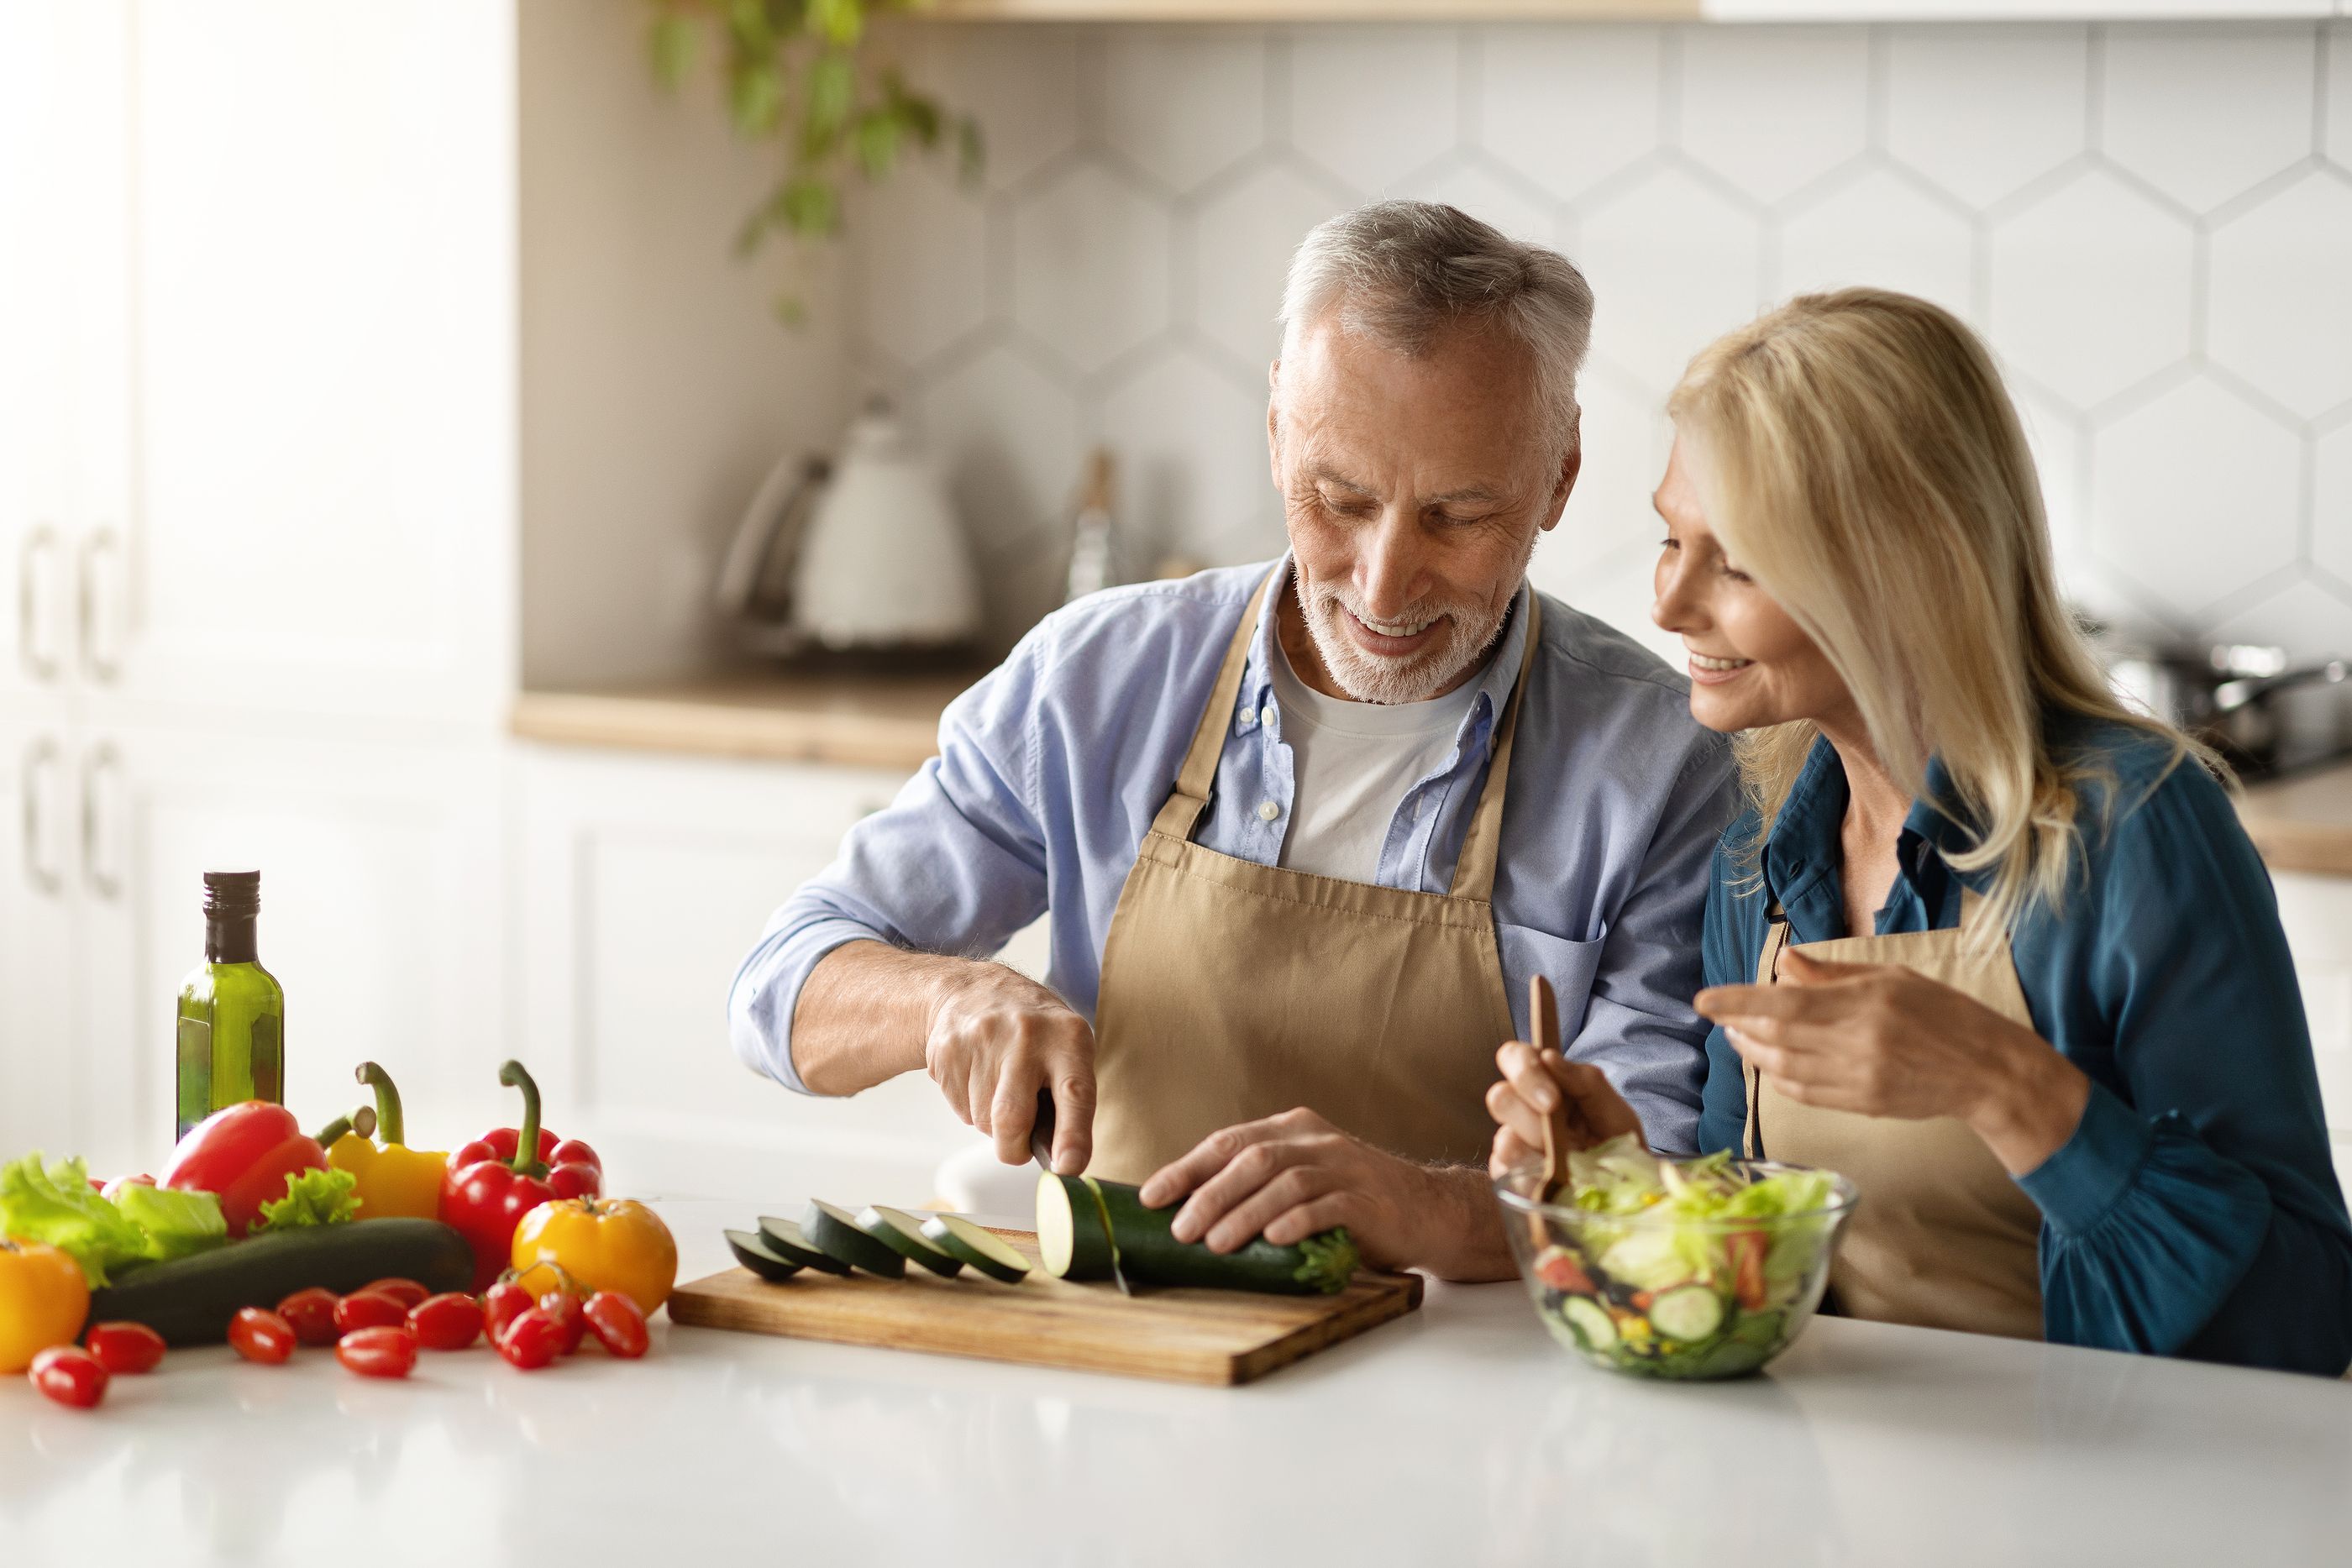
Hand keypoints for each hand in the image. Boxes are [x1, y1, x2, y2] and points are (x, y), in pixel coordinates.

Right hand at [923, 963, 1095, 1173]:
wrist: (971, 990)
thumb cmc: (1033, 1033)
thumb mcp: (1066, 1048)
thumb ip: (1069, 1099)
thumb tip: (1061, 1159)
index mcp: (1068, 1037)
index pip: (1075, 1093)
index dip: (1072, 1136)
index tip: (1068, 1167)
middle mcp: (1026, 1035)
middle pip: (1011, 1118)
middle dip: (1014, 1148)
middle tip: (1019, 1148)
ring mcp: (982, 1040)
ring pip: (983, 1120)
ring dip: (993, 1123)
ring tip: (999, 1088)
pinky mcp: (947, 1051)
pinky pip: (960, 1109)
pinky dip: (971, 1108)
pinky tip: (978, 1078)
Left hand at [1137, 1107, 1503, 1276]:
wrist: (1426, 1210)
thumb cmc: (1350, 1202)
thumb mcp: (1302, 1180)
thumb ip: (1258, 1185)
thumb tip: (1187, 1216)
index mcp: (1293, 1129)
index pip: (1228, 1141)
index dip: (1187, 1168)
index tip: (1151, 1196)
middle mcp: (1317, 1141)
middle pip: (1252, 1159)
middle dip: (1209, 1194)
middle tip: (1179, 1228)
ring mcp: (1345, 1167)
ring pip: (1285, 1182)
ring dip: (1244, 1213)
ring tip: (1215, 1244)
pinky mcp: (1368, 1200)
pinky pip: (1327, 1207)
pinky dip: (1295, 1223)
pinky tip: (1272, 1241)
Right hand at [1484, 1042, 1646, 1178]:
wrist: (1626, 1188)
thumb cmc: (1617, 1142)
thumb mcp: (1615, 1111)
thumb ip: (1587, 1081)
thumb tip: (1549, 1057)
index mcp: (1545, 1082)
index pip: (1514, 1057)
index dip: (1524, 1070)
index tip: (1552, 1099)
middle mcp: (1523, 1109)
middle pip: (1499, 1098)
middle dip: (1530, 1118)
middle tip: (1563, 1137)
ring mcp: (1514, 1144)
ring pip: (1504, 1140)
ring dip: (1539, 1154)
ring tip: (1570, 1164)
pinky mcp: (1512, 1176)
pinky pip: (1508, 1175)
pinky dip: (1535, 1179)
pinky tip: (1557, 1181)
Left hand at [1695, 948, 2088, 1174]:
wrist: (1987, 1072)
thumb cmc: (1944, 1013)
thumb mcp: (1891, 977)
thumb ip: (1832, 973)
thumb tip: (1783, 964)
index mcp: (1864, 1005)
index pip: (1782, 1004)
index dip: (1737, 1002)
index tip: (1703, 999)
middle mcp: (1856, 1045)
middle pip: (1774, 1038)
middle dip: (1738, 1026)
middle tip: (1723, 1014)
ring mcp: (1857, 1080)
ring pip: (1782, 1069)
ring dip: (1752, 1052)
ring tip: (1739, 1035)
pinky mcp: (1860, 1105)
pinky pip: (1803, 1093)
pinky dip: (1778, 1076)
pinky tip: (1770, 1061)